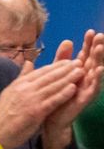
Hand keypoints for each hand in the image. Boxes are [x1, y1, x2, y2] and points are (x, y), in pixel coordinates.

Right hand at [0, 60, 84, 148]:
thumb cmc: (5, 114)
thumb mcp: (10, 91)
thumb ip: (21, 77)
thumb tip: (28, 63)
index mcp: (19, 83)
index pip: (41, 71)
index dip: (56, 65)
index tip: (68, 61)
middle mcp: (25, 88)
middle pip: (49, 76)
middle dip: (65, 69)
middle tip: (78, 62)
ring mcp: (31, 99)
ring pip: (53, 86)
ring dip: (68, 78)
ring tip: (80, 72)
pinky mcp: (36, 111)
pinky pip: (53, 100)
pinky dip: (63, 94)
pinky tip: (73, 88)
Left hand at [41, 30, 103, 148]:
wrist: (50, 117)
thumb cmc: (55, 95)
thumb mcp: (57, 74)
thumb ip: (61, 59)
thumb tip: (67, 40)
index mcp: (78, 72)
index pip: (85, 55)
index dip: (88, 44)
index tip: (91, 31)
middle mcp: (85, 79)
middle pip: (93, 60)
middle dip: (97, 48)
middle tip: (100, 35)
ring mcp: (87, 88)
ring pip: (96, 71)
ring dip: (99, 59)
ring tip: (100, 48)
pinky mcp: (85, 98)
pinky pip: (94, 87)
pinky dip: (97, 78)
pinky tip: (100, 69)